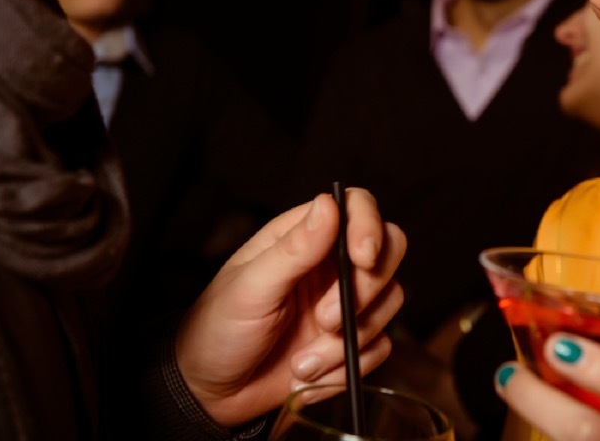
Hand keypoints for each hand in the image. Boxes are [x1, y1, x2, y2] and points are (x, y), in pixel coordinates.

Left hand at [173, 187, 406, 426]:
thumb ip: (294, 248)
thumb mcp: (250, 288)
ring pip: (388, 302)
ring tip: (301, 362)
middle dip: (366, 289)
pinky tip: (307, 375)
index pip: (358, 208)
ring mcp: (344, 303)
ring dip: (347, 340)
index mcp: (305, 238)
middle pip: (388, 251)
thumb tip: (329, 204)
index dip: (369, 227)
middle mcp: (331, 266)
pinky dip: (345, 367)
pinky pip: (379, 347)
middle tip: (325, 320)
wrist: (210, 394)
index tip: (362, 259)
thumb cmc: (218, 330)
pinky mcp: (350, 342)